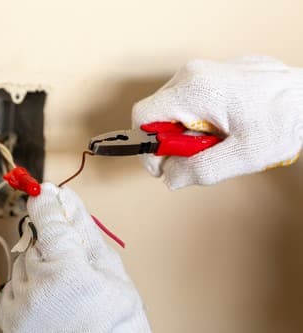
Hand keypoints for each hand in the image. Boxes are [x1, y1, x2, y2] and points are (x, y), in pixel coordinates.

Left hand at [0, 183, 151, 332]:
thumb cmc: (116, 323)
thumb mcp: (111, 272)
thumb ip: (85, 232)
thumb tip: (69, 201)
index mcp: (68, 273)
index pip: (49, 222)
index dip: (47, 204)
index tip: (44, 193)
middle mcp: (38, 290)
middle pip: (35, 243)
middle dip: (51, 247)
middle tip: (70, 265)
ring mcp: (21, 307)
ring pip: (22, 262)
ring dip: (38, 267)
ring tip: (62, 289)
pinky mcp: (9, 320)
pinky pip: (12, 285)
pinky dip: (27, 286)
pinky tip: (48, 298)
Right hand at [133, 56, 302, 188]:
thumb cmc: (285, 118)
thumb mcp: (244, 155)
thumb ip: (200, 170)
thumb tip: (170, 177)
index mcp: (194, 89)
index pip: (142, 117)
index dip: (147, 147)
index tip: (164, 164)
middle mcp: (193, 74)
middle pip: (157, 114)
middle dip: (173, 142)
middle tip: (202, 153)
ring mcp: (202, 71)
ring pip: (173, 109)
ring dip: (187, 132)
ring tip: (218, 139)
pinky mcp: (212, 74)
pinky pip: (188, 102)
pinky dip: (198, 120)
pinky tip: (224, 126)